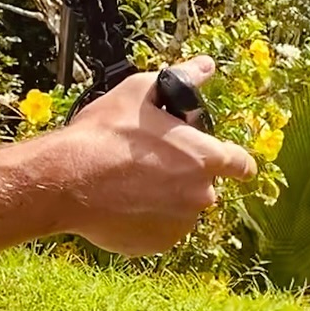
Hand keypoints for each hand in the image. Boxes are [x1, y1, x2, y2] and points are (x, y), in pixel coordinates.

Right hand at [52, 57, 255, 255]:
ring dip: (166, 199)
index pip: (242, 164)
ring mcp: (179, 225)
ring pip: (181, 209)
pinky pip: (159, 230)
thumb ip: (182, 78)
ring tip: (131, 182)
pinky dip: (147, 219)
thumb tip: (206, 66)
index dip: (236, 161)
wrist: (67, 180)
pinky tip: (122, 202)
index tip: (232, 163)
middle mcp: (200, 196)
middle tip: (151, 162)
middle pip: (204, 185)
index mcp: (204, 158)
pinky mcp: (156, 245)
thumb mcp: (141, 92)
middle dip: (185, 175)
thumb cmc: (105, 135)